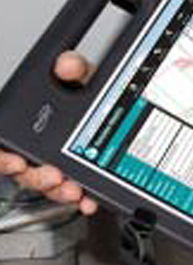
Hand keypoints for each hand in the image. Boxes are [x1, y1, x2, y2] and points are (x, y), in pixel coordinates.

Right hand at [0, 52, 97, 214]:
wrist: (110, 99)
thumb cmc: (82, 88)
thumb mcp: (78, 74)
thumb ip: (71, 66)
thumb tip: (67, 65)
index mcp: (26, 124)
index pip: (2, 148)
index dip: (3, 159)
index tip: (17, 162)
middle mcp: (33, 148)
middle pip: (24, 172)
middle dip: (38, 179)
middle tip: (55, 177)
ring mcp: (52, 164)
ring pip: (47, 185)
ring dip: (59, 191)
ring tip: (74, 190)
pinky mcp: (73, 175)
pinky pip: (72, 190)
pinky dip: (81, 197)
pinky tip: (89, 199)